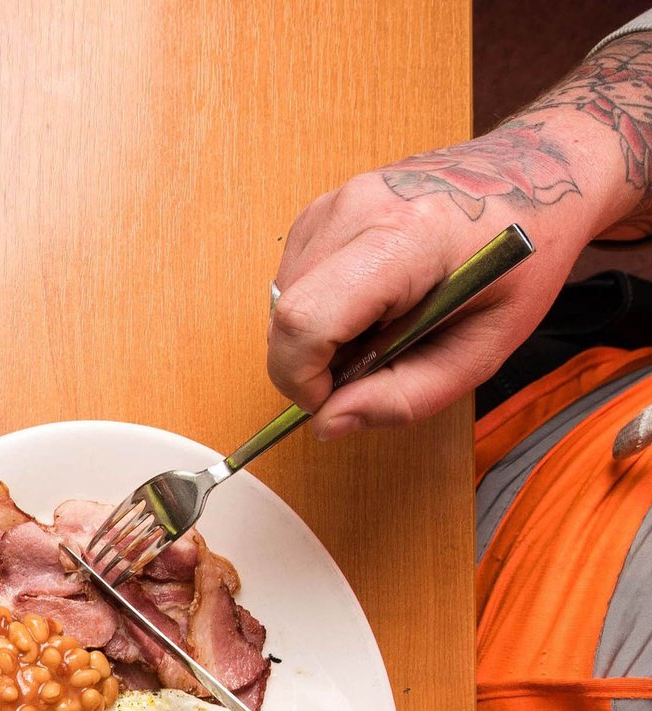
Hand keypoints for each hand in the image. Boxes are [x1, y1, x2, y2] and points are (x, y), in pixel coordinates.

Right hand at [267, 142, 588, 438]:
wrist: (539, 176)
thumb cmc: (523, 259)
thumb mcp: (484, 348)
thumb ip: (406, 396)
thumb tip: (329, 421)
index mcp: (406, 240)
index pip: (306, 321)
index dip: (302, 377)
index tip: (332, 399)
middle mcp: (359, 209)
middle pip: (288, 315)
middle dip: (311, 360)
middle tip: (374, 360)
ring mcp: (337, 201)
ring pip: (284, 300)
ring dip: (317, 332)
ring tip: (380, 325)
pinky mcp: (325, 206)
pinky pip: (293, 278)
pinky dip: (320, 305)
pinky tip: (370, 299)